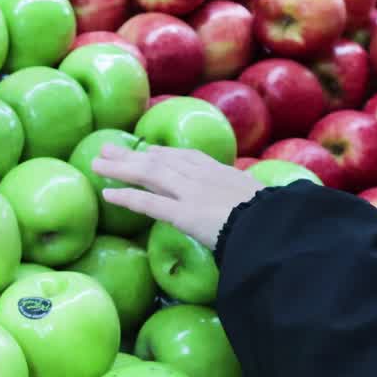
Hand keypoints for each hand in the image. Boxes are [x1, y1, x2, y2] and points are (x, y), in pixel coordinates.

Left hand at [92, 144, 263, 248]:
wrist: (280, 228)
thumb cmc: (278, 222)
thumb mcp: (266, 204)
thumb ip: (251, 205)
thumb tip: (251, 214)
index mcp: (225, 174)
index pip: (189, 158)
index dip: (164, 153)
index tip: (148, 149)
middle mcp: (205, 177)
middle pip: (162, 160)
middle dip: (133, 154)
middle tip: (108, 148)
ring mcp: (193, 193)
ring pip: (150, 174)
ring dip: (121, 168)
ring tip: (96, 164)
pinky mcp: (185, 214)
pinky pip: (150, 203)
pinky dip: (127, 196)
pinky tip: (107, 193)